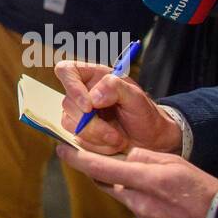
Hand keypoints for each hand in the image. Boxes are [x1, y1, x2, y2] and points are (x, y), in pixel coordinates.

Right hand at [54, 59, 182, 154]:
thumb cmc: (145, 115)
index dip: (71, 87)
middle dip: (91, 123)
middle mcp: (82, 94)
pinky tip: (111, 145)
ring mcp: (78, 115)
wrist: (151, 142)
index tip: (89, 106)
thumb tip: (93, 97)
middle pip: (68, 103)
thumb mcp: (136, 97)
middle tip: (115, 134)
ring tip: (117, 139)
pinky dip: (96, 146)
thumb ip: (115, 88)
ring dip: (96, 136)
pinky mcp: (80, 133)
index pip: (66, 71)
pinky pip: (77, 140)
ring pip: (70, 124)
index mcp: (93, 77)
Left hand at [56, 144, 217, 217]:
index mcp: (145, 178)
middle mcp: (138, 200)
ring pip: (119, 194)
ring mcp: (141, 216)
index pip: (99, 167)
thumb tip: (124, 156)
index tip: (61, 148)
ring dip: (123, 184)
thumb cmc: (199, 188)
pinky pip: (132, 208)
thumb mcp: (172, 162)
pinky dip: (137, 198)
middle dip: (99, 169)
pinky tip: (154, 197)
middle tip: (102, 157)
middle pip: (104, 181)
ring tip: (144, 179)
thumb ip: (143, 157)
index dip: (76, 158)